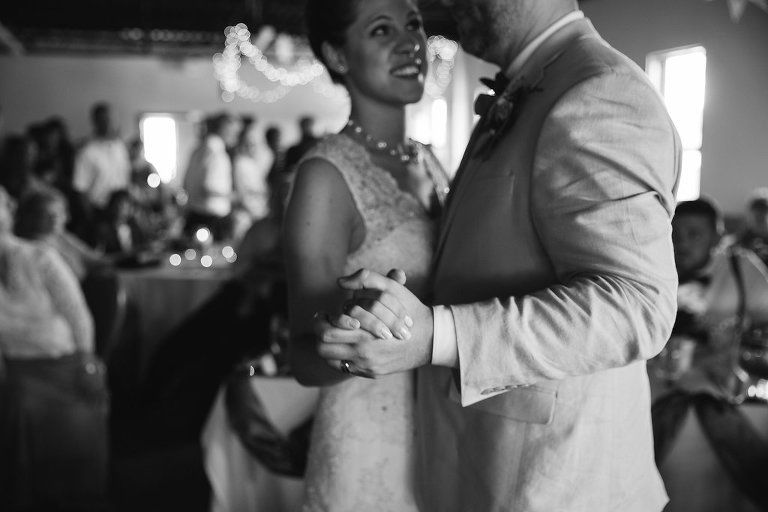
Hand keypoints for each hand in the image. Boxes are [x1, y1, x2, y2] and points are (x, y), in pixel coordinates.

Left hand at [313, 268, 433, 376]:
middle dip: (320, 333)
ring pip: (330, 359)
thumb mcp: (391, 290)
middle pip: (323, 347)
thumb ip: (366, 279)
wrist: (431, 339)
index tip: (322, 314)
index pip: (327, 331)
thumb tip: (340, 281)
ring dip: (327, 346)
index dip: (320, 320)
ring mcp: (367, 366)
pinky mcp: (372, 373)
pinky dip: (339, 357)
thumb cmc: (410, 310)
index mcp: (365, 333)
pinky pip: (344, 368)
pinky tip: (345, 345)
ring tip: (332, 334)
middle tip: (323, 324)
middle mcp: (364, 353)